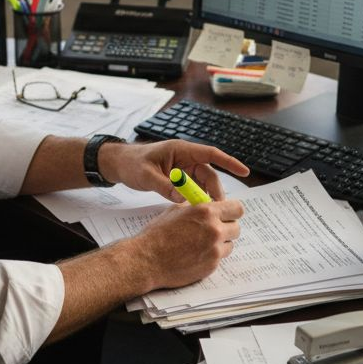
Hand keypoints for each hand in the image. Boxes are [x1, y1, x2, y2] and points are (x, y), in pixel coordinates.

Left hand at [103, 140, 249, 201]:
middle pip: (209, 173)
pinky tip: (195, 211)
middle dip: (215, 190)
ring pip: (202, 183)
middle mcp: (185, 158)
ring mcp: (182, 168)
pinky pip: (193, 188)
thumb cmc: (131, 164)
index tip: (245, 171)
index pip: (211, 154)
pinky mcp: (177, 178)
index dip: (229, 162)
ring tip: (207, 213)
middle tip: (217, 209)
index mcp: (181, 150)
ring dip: (205, 196)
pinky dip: (196, 198)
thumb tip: (182, 200)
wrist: (118, 164)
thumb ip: (165, 186)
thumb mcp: (147, 175)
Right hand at [131, 199, 245, 289]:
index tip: (227, 214)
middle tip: (213, 230)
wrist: (147, 259)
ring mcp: (214, 249)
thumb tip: (207, 202)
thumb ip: (196, 206)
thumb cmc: (158, 234)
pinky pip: (221, 258)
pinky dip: (212, 255)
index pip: (237, 208)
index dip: (232, 211)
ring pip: (230, 244)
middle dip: (226, 227)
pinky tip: (197, 254)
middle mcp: (214, 229)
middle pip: (236, 227)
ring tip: (202, 243)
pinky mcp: (212, 265)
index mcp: (206, 212)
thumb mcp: (176, 210)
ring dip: (221, 243)